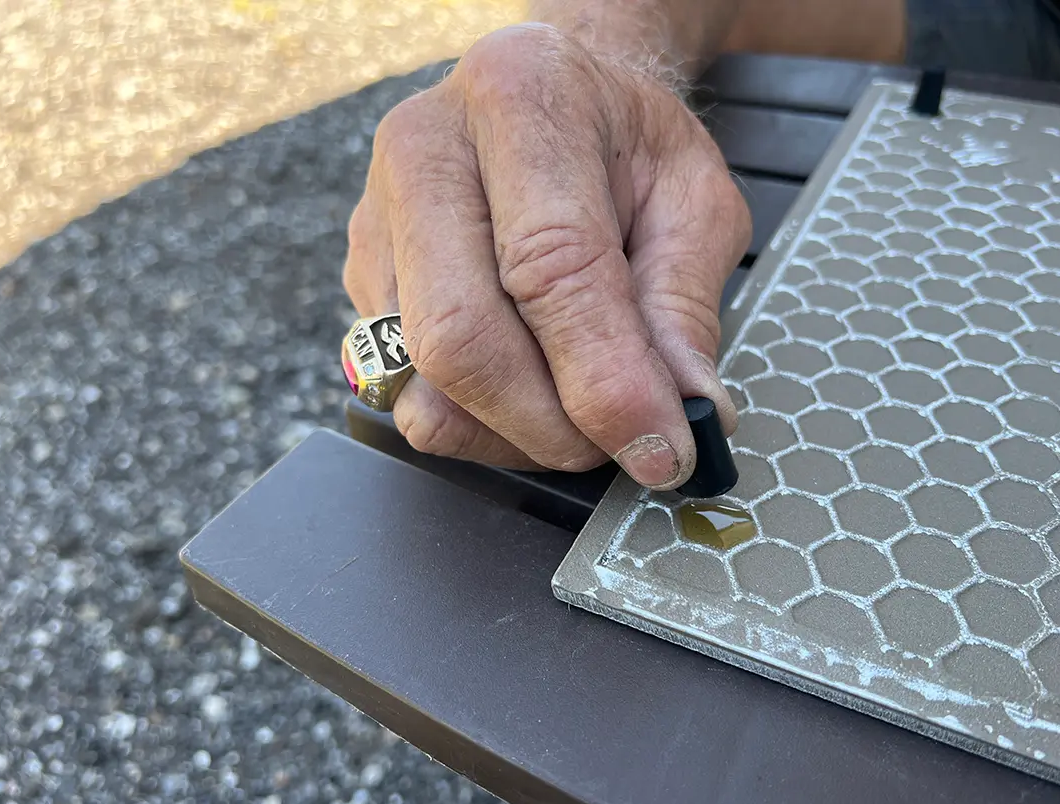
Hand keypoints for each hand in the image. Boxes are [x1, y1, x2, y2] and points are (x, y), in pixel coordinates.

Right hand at [344, 24, 750, 488]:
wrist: (557, 99)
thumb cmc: (628, 146)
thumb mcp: (695, 200)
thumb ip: (685, 307)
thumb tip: (685, 414)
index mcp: (519, 98)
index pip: (549, 266)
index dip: (605, 379)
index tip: (661, 449)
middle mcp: (424, 152)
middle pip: (459, 336)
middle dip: (549, 425)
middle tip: (621, 446)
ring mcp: (379, 221)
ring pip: (423, 384)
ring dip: (514, 435)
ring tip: (580, 416)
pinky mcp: (365, 280)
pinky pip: (407, 393)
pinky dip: (480, 425)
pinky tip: (531, 393)